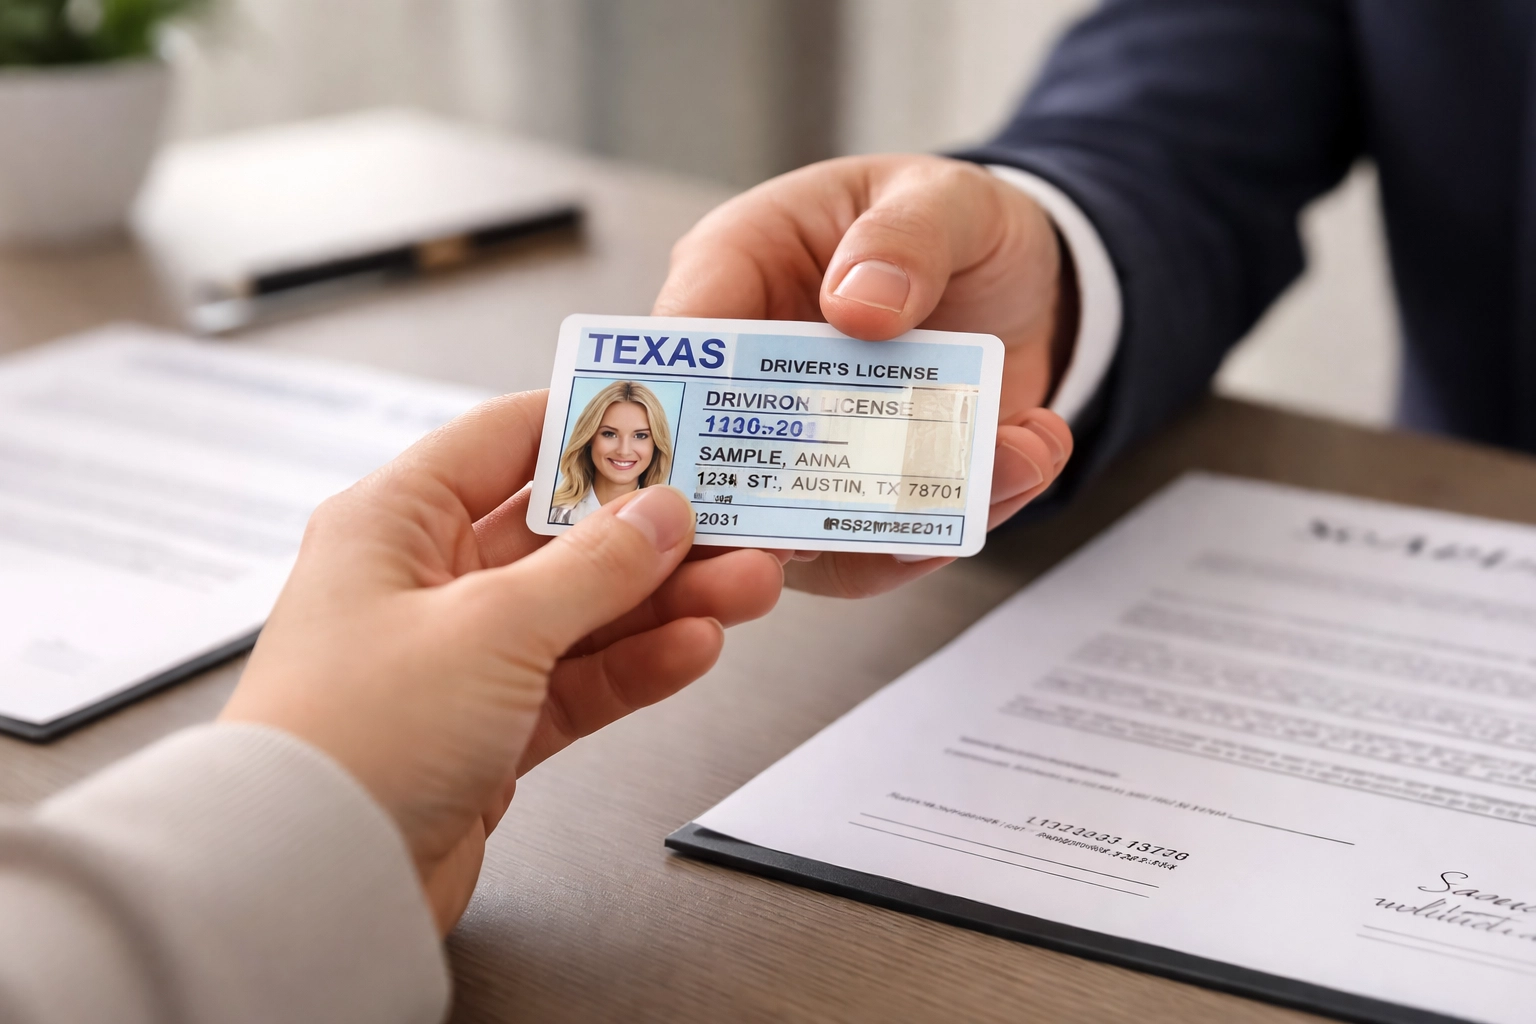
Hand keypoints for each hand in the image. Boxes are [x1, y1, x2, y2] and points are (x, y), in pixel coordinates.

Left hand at [220, 391, 782, 934]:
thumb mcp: (489, 627)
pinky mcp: (489, 727)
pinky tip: (694, 648)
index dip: (590, 424)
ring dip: (665, 599)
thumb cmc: (350, 739)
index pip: (506, 439)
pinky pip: (579, 678)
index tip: (670, 416)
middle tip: (735, 517)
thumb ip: (591, 567)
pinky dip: (637, 665)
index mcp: (394, 521)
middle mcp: (423, 580)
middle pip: (560, 531)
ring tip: (747, 586)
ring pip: (582, 609)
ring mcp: (460, 657)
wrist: (312, 883)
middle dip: (653, 528)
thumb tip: (659, 512)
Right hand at [655, 154, 1074, 596]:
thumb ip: (904, 236)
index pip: (680, 350)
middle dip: (785, 515)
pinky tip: (1025, 462)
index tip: (740, 456)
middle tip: (874, 511)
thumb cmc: (948, 221)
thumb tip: (860, 303)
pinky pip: (884, 545)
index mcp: (735, 275)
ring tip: (1006, 464)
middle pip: (719, 472)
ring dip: (902, 526)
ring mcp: (808, 448)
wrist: (1030, 277)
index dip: (688, 411)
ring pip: (805, 533)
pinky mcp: (866, 495)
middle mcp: (755, 378)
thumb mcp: (939, 198)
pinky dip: (958, 522)